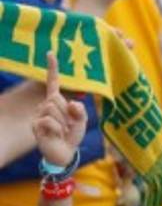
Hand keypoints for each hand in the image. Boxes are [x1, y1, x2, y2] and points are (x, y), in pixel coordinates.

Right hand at [32, 54, 87, 168]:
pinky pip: (49, 121)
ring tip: (63, 131)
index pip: (53, 82)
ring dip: (63, 122)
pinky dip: (57, 129)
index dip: (52, 68)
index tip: (50, 53)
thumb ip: (80, 110)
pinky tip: (56, 135)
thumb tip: (71, 103)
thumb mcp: (81, 120)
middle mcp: (45, 105)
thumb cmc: (72, 134)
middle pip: (56, 99)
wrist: (64, 153)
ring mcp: (38, 115)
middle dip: (67, 113)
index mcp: (57, 101)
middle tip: (68, 125)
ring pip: (53, 109)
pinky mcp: (35, 125)